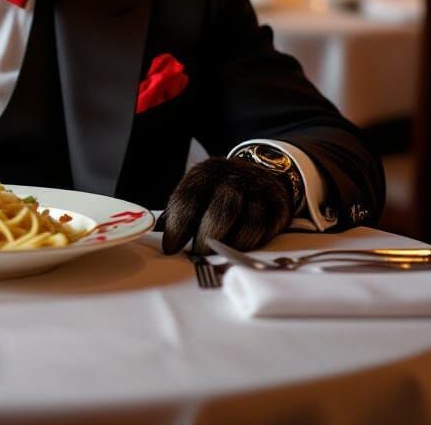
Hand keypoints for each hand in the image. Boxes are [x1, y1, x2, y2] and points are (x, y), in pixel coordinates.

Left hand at [159, 156, 292, 254]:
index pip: (188, 198)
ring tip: (217, 258)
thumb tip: (154, 232)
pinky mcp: (277, 204)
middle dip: (206, 237)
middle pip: (220, 209)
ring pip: (247, 220)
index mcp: (204, 174)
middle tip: (197, 256)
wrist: (259, 172)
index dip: (178, 226)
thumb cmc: (218, 190)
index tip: (170, 249)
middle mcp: (232, 178)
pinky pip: (266, 228)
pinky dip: (252, 243)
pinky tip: (239, 252)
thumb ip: (179, 212)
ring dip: (230, 244)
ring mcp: (257, 190)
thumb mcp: (197, 191)